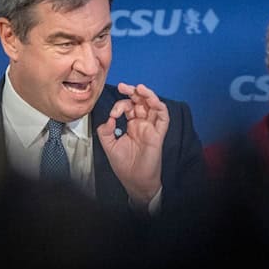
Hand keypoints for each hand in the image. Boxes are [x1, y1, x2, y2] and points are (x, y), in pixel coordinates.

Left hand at [96, 82, 167, 204]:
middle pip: (141, 102)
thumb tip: (108, 118)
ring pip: (154, 106)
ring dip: (148, 95)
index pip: (128, 107)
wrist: (134, 181)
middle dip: (133, 92)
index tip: (113, 114)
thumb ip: (105, 131)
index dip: (120, 105)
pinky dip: (160, 107)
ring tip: (139, 88)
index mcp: (132, 125)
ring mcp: (151, 128)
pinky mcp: (158, 135)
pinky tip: (152, 101)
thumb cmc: (124, 165)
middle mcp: (142, 124)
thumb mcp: (109, 145)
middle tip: (124, 86)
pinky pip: (164, 118)